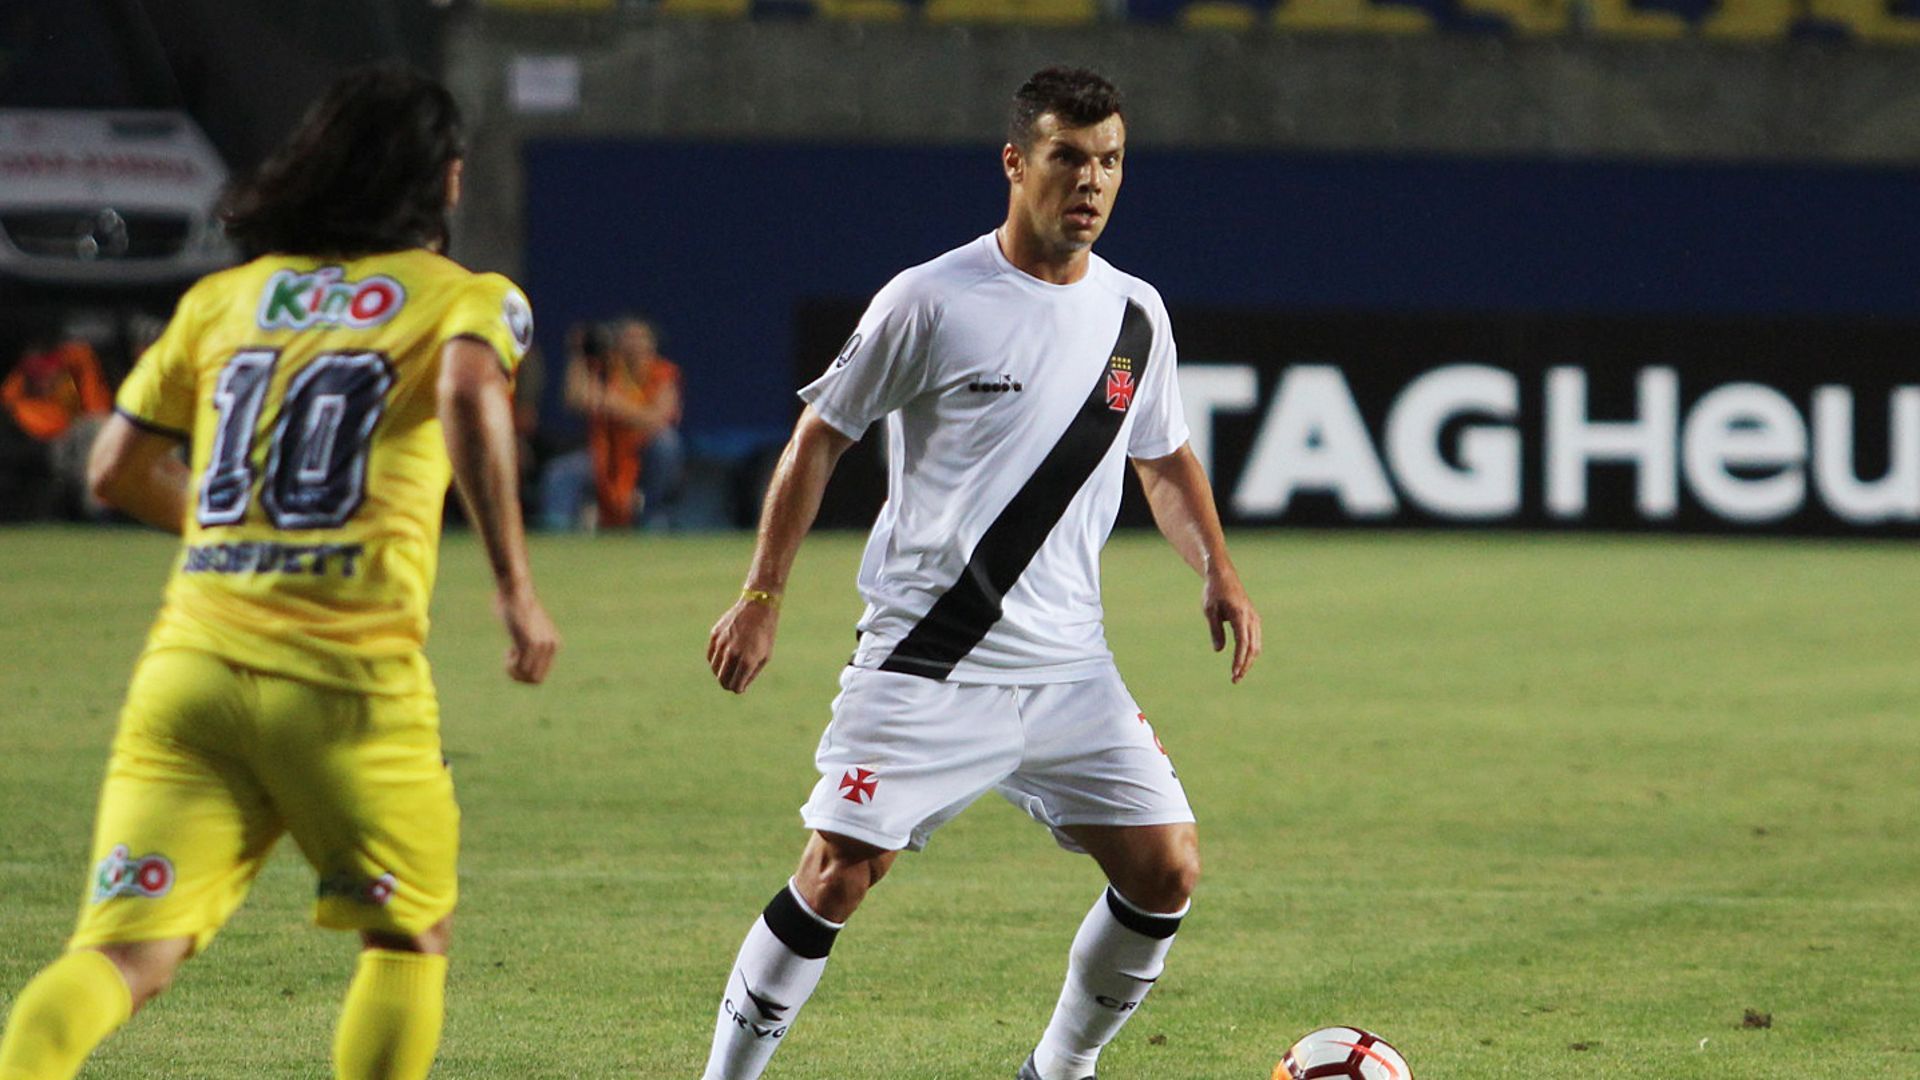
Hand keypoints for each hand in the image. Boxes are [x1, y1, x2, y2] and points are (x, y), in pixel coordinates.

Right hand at [495, 588, 558, 683]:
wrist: (515, 591)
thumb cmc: (516, 605)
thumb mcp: (528, 624)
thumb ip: (529, 637)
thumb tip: (522, 640)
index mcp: (553, 643)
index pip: (540, 675)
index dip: (525, 671)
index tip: (516, 655)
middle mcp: (551, 646)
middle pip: (535, 680)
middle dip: (518, 676)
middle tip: (510, 659)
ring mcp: (541, 645)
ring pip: (527, 678)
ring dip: (513, 671)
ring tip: (509, 654)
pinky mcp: (529, 642)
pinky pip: (519, 668)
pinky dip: (509, 666)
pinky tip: (508, 650)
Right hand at [708, 596, 778, 693]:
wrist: (758, 606)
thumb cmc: (765, 634)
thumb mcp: (765, 656)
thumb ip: (751, 675)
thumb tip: (739, 688)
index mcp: (747, 660)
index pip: (735, 686)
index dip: (738, 689)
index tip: (741, 686)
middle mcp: (732, 653)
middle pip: (722, 680)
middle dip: (728, 684)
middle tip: (734, 681)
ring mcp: (721, 644)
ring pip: (715, 669)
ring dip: (722, 672)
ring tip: (731, 667)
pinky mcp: (714, 635)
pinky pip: (711, 656)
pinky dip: (716, 661)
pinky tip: (724, 657)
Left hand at [1203, 569, 1260, 683]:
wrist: (1223, 576)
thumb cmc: (1214, 593)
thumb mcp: (1210, 611)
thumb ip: (1215, 631)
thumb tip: (1219, 650)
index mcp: (1240, 615)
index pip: (1242, 644)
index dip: (1239, 661)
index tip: (1234, 673)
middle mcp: (1251, 618)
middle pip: (1252, 648)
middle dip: (1245, 665)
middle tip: (1235, 680)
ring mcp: (1254, 618)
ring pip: (1256, 645)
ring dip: (1249, 660)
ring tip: (1238, 674)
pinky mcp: (1254, 619)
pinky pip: (1256, 639)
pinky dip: (1251, 652)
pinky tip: (1243, 661)